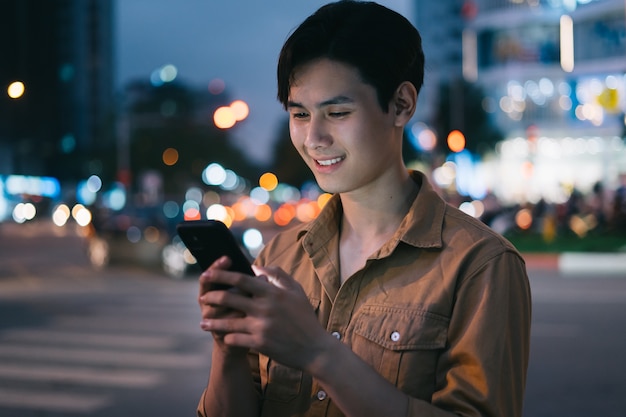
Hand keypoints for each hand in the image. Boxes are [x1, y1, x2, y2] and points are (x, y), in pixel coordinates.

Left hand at [199, 263, 332, 370]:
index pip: (241, 279)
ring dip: (213, 322)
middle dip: (212, 297)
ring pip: (228, 322)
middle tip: (202, 298)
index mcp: (272, 292)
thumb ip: (277, 275)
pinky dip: (227, 337)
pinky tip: (222, 336)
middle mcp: (265, 308)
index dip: (222, 275)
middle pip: (230, 298)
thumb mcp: (296, 291)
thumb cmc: (305, 318)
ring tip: (203, 321)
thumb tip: (257, 267)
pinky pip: (235, 339)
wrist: (315, 348)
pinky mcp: (260, 343)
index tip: (209, 273)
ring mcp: (262, 326)